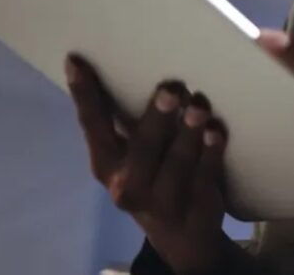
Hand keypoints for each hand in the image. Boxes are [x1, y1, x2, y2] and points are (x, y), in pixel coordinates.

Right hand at [65, 54, 228, 273]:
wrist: (183, 234)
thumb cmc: (153, 172)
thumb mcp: (132, 152)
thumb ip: (129, 117)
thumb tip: (134, 57)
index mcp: (107, 164)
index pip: (93, 125)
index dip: (85, 94)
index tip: (77, 61)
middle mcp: (128, 185)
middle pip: (143, 148)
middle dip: (158, 117)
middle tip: (172, 88)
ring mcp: (162, 202)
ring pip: (177, 164)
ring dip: (189, 131)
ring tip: (200, 105)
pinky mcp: (195, 209)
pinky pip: (205, 177)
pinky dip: (211, 152)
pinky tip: (216, 131)